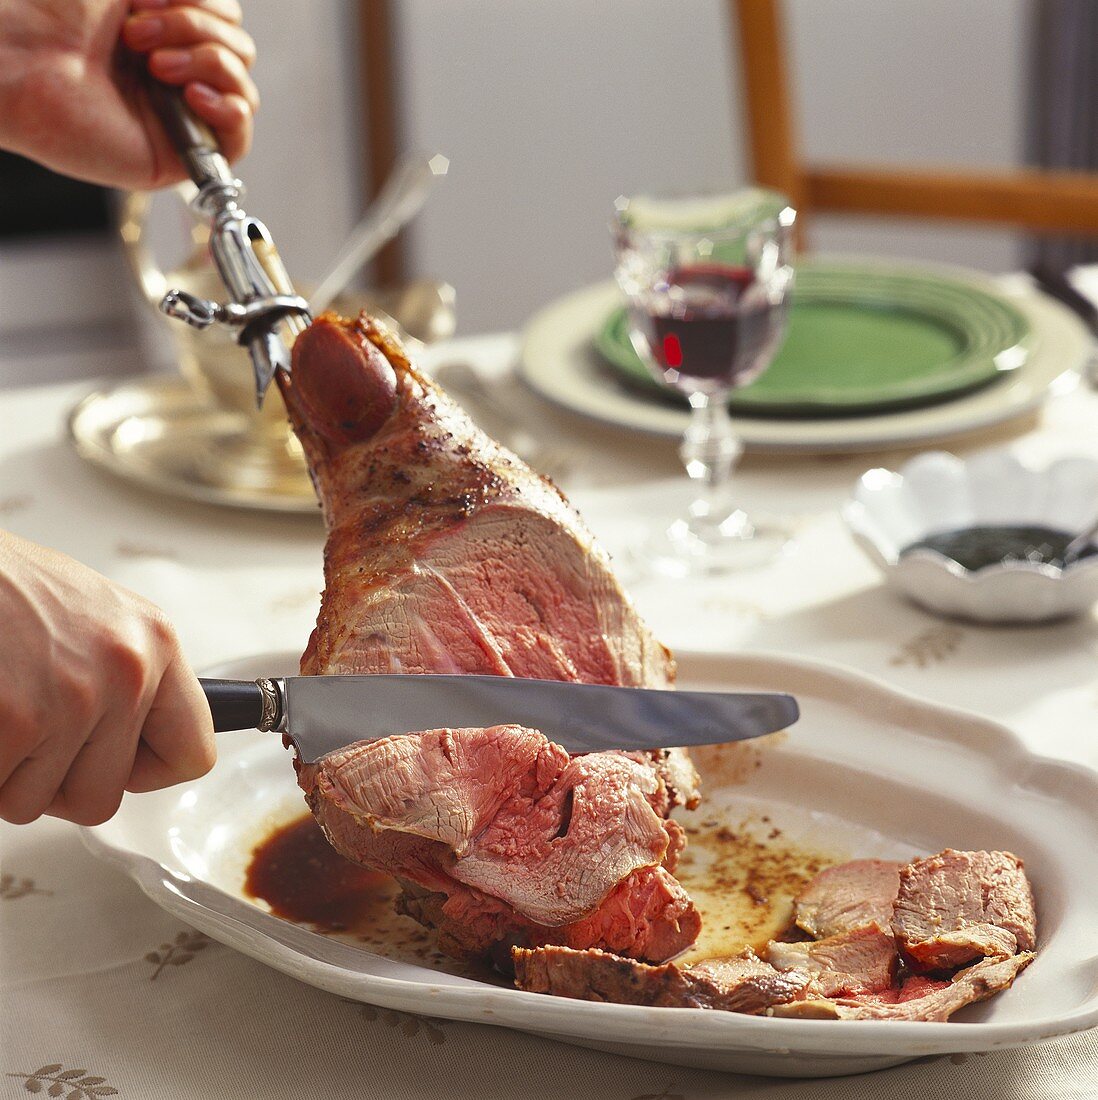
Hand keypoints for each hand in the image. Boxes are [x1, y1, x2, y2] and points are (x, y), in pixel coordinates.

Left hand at [0, 0, 258, 188]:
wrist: (22, 57)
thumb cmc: (56, 13)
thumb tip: (225, 5)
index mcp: (167, 33)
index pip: (228, 21)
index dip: (204, 3)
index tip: (143, 0)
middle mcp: (177, 75)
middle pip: (240, 52)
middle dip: (198, 30)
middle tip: (136, 37)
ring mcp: (180, 115)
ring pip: (243, 90)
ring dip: (208, 64)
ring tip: (153, 65)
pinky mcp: (179, 155)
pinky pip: (238, 139)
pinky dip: (230, 110)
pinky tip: (193, 96)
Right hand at [0, 532, 214, 825]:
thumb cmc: (10, 585)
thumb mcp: (97, 617)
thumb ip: (125, 676)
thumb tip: (137, 734)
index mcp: (156, 643)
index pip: (192, 754)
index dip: (144, 771)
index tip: (118, 759)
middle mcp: (127, 671)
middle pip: (103, 795)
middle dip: (55, 779)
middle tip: (30, 730)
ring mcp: (73, 699)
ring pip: (38, 801)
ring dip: (10, 772)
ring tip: (3, 708)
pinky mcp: (16, 722)